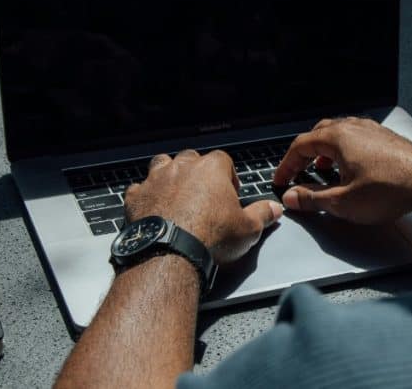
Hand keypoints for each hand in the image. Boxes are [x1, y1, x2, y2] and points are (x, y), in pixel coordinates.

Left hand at [125, 149, 283, 263]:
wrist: (170, 252)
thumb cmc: (211, 237)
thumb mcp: (248, 229)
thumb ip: (263, 214)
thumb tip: (275, 208)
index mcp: (212, 169)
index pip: (223, 160)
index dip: (228, 175)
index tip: (230, 193)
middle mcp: (182, 167)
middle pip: (191, 158)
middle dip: (197, 172)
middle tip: (203, 194)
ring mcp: (156, 179)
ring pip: (162, 164)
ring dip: (168, 175)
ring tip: (176, 193)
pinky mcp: (136, 196)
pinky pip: (139, 189)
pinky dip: (145, 196)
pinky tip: (151, 208)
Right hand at [272, 117, 411, 224]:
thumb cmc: (391, 189)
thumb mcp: (343, 202)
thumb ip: (313, 199)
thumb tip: (292, 197)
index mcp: (338, 137)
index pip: (301, 146)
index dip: (286, 164)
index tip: (281, 179)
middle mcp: (355, 128)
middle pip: (319, 134)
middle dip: (305, 153)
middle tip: (298, 170)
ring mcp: (373, 130)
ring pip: (340, 133)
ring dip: (326, 150)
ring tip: (323, 168)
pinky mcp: (388, 139)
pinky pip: (358, 138)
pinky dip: (346, 150)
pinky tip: (352, 167)